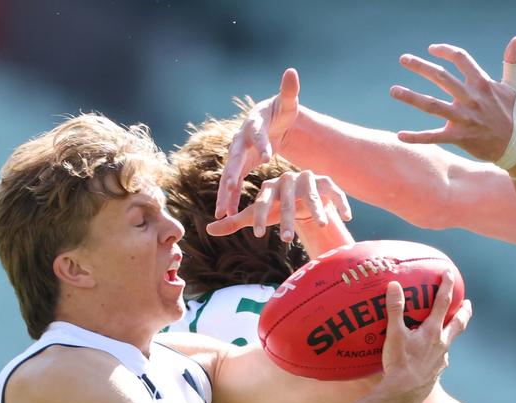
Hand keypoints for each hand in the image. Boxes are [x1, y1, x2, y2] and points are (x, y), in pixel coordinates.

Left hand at [206, 169, 351, 242]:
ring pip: (312, 195)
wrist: (301, 200)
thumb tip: (208, 229)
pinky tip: (347, 216)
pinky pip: (335, 192)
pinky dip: (341, 203)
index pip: (262, 202)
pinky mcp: (327, 183)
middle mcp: (288, 180)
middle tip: (287, 240)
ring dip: (317, 209)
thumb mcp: (256, 215)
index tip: (261, 236)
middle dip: (288, 220)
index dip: (260, 218)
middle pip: (287, 201)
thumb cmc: (276, 209)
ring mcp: (308, 180)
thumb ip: (235, 222)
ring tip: (322, 225)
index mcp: (269, 187)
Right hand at [215, 69, 301, 220]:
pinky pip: (232, 185)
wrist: (272, 121)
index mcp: (255, 123)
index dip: (261, 143)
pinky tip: (227, 217)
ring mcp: (238, 154)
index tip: (267, 157)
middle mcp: (241, 139)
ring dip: (225, 195)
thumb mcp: (288, 103)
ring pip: (229, 176)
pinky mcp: (240, 167)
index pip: (257, 133)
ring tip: (223, 213)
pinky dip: (229, 200)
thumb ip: (289, 91)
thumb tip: (291, 72)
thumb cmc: (282, 111)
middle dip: (232, 175)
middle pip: (235, 158)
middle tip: (231, 190)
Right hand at [379, 271, 471, 402]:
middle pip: (458, 323)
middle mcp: (442, 344)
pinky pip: (440, 358)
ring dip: (451, 333)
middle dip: (464, 312)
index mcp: (433, 331)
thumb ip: (394, 310)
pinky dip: (438, 352)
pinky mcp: (436, 373)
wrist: (404, 394)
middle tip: (468, 303)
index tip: (449, 273)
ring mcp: (441, 360)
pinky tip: (431, 356)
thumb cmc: (399, 364)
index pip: (443, 303)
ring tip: (448, 329)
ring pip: (450, 342)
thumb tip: (394, 285)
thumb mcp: (394, 335)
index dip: (446, 286)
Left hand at [390, 37, 515, 162]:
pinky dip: (416, 137)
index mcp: (483, 84)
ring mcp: (464, 119)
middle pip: (441, 77)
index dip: (445, 51)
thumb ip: (512, 61)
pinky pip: (434, 137)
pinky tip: (399, 135)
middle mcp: (471, 99)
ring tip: (393, 90)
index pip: (460, 59)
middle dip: (420, 66)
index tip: (431, 49)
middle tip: (403, 59)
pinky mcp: (459, 138)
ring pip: (432, 105)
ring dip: (411, 97)